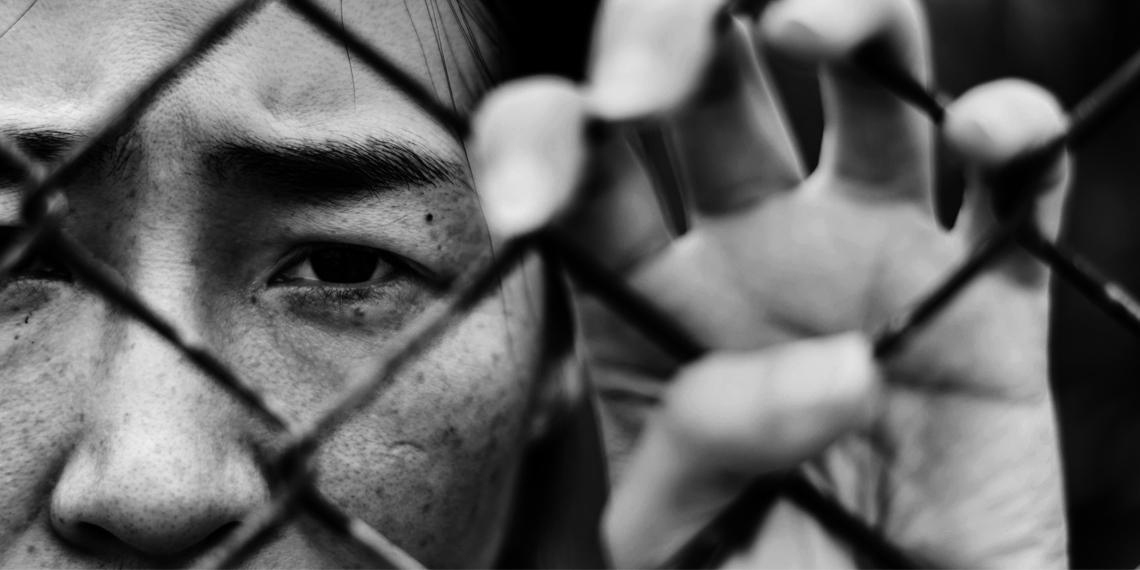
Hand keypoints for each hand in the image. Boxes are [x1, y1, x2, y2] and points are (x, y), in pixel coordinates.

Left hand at [471, 0, 1069, 566]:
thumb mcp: (673, 537)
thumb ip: (701, 442)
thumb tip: (829, 365)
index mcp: (648, 290)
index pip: (579, 168)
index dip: (538, 144)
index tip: (529, 200)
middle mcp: (753, 245)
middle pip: (707, 82)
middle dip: (668, 38)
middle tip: (647, 83)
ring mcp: (874, 255)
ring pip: (866, 87)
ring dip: (841, 21)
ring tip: (807, 29)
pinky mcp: (988, 297)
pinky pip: (1015, 191)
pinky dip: (1015, 139)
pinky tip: (989, 133)